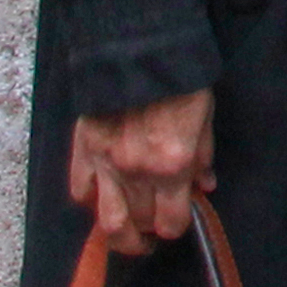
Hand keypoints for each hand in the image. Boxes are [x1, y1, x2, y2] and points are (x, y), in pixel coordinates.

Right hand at [66, 89, 213, 255]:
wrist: (140, 51)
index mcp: (172, 166)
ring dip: (119, 235)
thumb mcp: (205, 119)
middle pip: (140, 225)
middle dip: (151, 230)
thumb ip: (203, 158)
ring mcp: (105, 164)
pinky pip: (81, 192)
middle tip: (155, 226)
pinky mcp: (83, 151)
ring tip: (129, 234)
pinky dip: (91, 201)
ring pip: (106, 221)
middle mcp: (136, 173)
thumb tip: (204, 186)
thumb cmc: (181, 82)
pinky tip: (103, 197)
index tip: (178, 219)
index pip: (171, 223)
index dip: (176, 226)